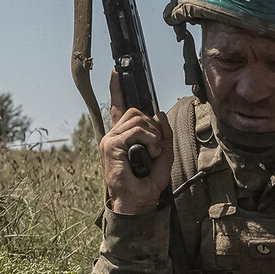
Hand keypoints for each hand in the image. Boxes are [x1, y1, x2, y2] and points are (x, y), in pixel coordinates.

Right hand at [101, 71, 172, 215]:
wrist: (138, 201)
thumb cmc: (147, 182)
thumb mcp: (163, 154)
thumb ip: (163, 134)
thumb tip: (159, 113)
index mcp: (123, 137)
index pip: (118, 108)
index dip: (117, 90)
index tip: (115, 73)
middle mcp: (114, 136)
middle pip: (135, 111)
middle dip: (152, 125)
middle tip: (156, 145)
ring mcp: (111, 140)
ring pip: (137, 118)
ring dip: (153, 134)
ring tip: (152, 152)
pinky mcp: (111, 145)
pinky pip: (137, 131)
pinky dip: (149, 140)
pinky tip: (150, 153)